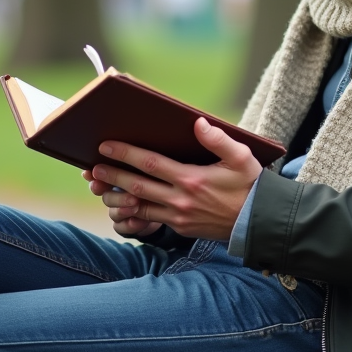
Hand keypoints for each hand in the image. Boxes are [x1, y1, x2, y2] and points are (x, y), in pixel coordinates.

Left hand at [90, 117, 262, 240]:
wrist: (258, 222)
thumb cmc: (250, 185)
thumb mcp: (241, 157)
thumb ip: (218, 139)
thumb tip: (198, 122)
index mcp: (191, 179)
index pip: (150, 163)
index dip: (126, 153)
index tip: (106, 145)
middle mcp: (181, 199)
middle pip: (137, 186)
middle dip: (112, 175)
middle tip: (92, 168)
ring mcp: (178, 217)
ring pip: (139, 206)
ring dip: (117, 197)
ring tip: (100, 188)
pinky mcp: (180, 228)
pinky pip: (150, 221)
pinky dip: (134, 213)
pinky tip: (123, 206)